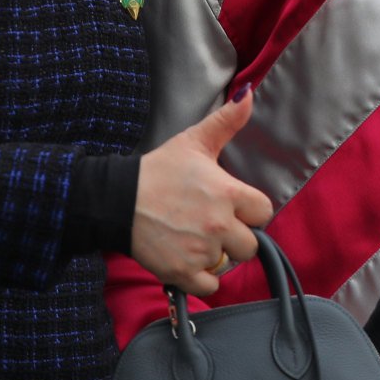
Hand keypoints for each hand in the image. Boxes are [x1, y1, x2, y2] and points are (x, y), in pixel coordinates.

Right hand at [131, 90, 273, 295]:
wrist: (116, 200)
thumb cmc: (158, 170)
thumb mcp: (194, 141)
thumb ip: (226, 121)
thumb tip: (248, 93)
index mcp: (229, 194)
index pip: (264, 212)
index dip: (250, 211)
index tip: (233, 207)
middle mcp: (219, 225)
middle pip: (250, 244)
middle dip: (236, 237)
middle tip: (214, 226)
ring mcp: (200, 251)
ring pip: (228, 264)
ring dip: (218, 257)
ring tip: (198, 241)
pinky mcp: (180, 272)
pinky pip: (209, 286)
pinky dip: (202, 279)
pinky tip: (191, 261)